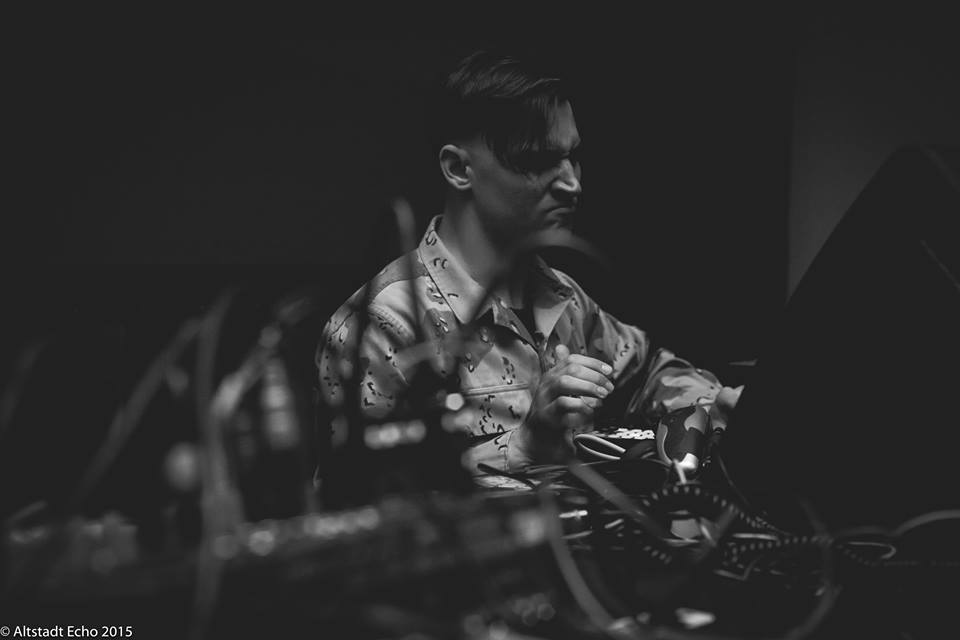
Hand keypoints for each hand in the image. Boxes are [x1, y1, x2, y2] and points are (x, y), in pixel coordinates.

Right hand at [507, 344, 614, 468]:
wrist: (536, 433)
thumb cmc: (551, 408)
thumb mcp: (556, 386)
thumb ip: (563, 369)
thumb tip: (561, 347)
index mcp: (551, 375)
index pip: (571, 360)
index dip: (592, 363)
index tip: (609, 371)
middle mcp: (547, 385)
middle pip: (570, 370)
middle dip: (593, 377)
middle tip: (608, 388)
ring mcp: (545, 400)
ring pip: (565, 384)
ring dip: (588, 389)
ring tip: (601, 398)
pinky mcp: (548, 416)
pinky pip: (564, 407)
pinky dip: (581, 409)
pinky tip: (589, 412)